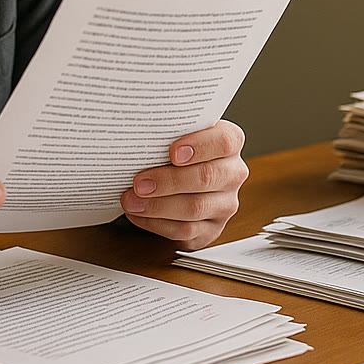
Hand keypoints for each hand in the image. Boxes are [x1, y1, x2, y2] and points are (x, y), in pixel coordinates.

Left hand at [120, 120, 247, 249]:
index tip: (173, 153)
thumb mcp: (176, 137)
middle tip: (139, 183)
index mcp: (229, 143)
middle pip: (206, 177)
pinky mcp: (212, 229)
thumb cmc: (174, 153)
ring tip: (131, 201)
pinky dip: (156, 223)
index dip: (200, 146)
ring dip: (158, 205)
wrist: (178, 183)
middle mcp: (232, 173)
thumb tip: (137, 137)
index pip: (224, 141)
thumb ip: (168, 134)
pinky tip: (138, 214)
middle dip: (169, 181)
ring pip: (194, 207)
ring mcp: (225, 204)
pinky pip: (185, 229)